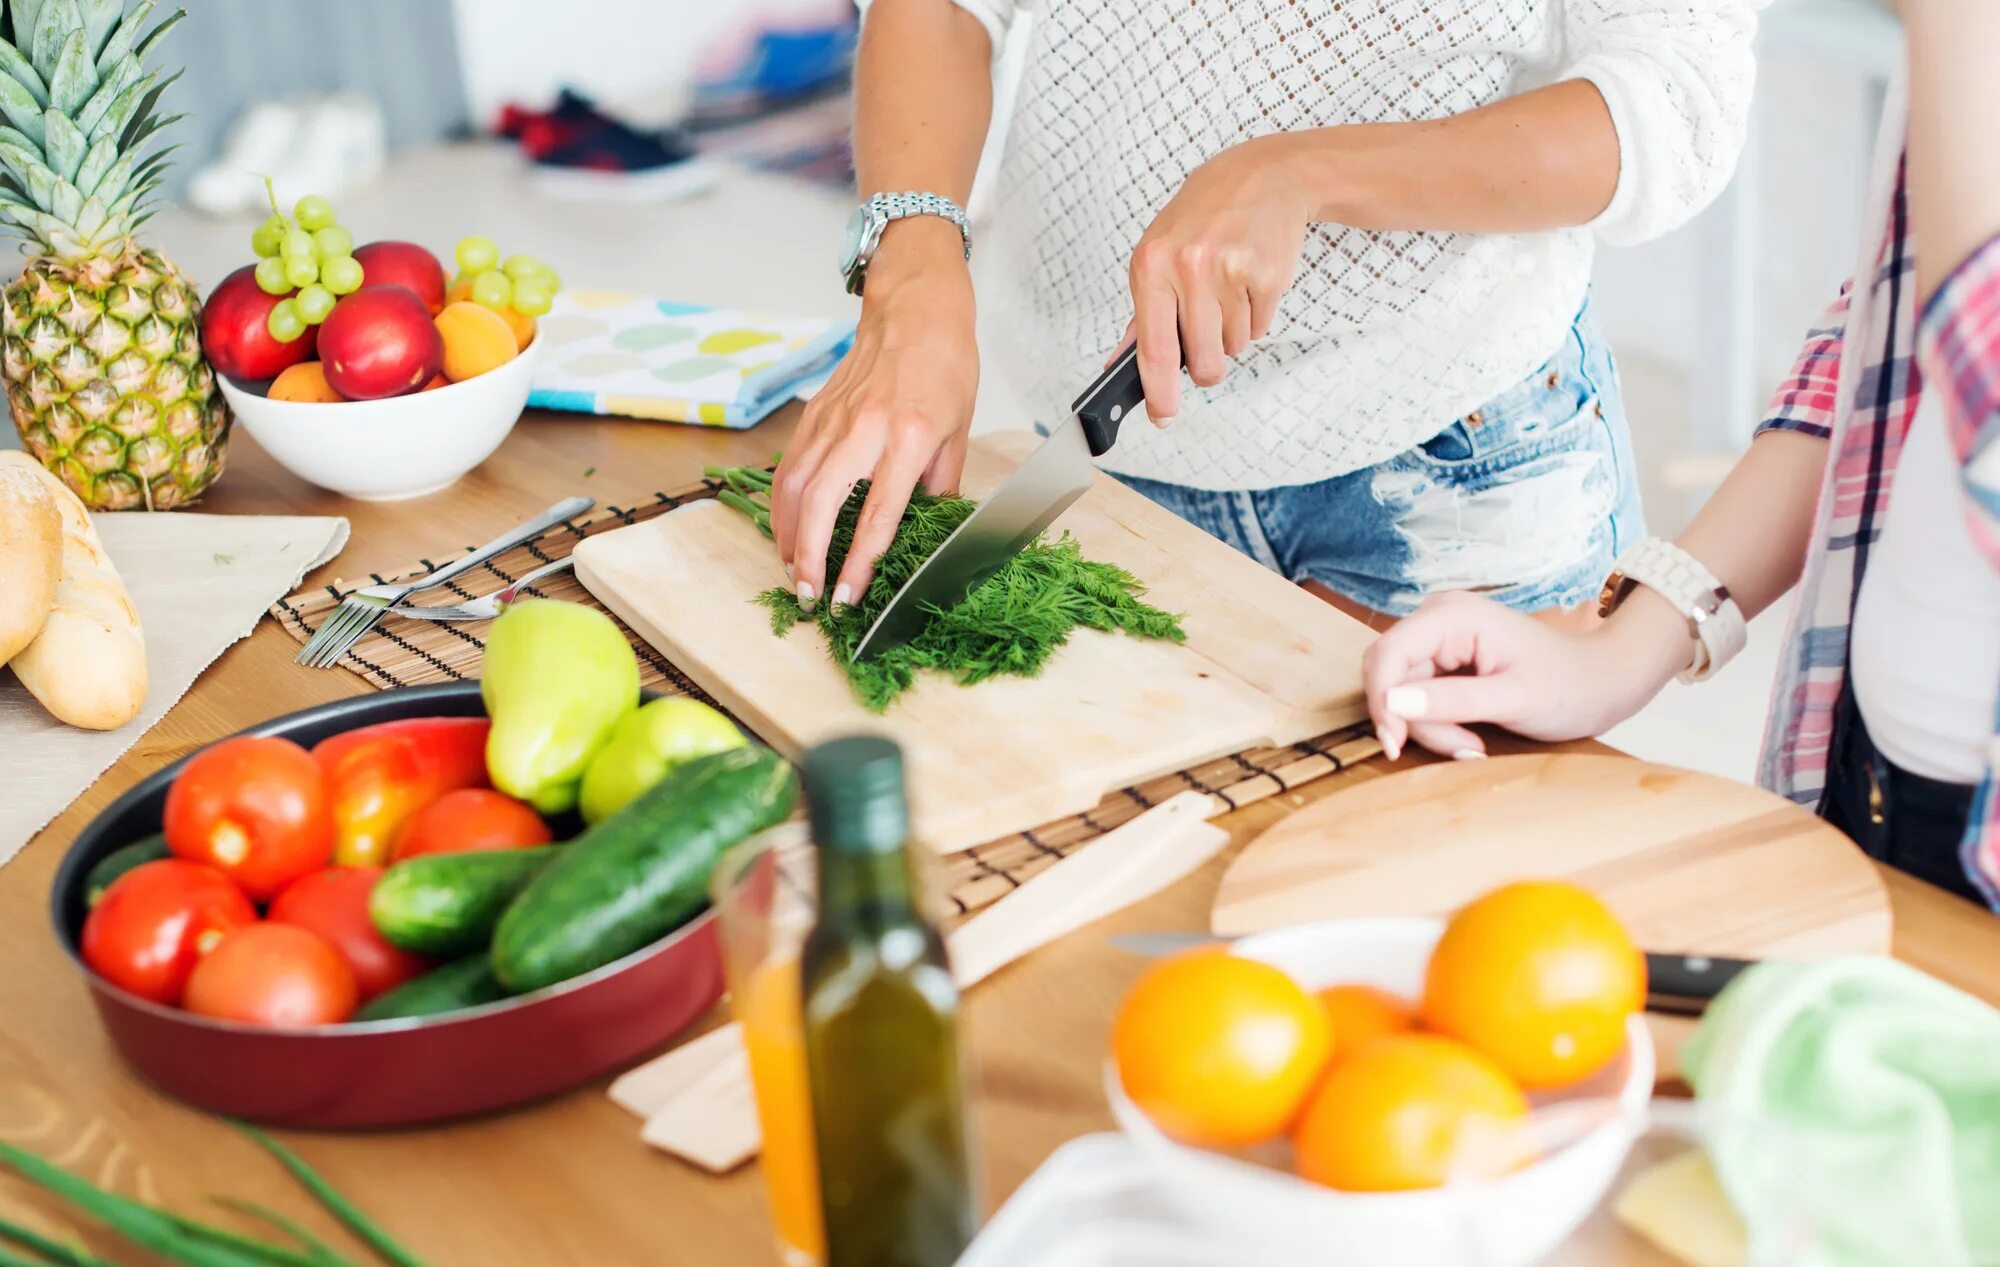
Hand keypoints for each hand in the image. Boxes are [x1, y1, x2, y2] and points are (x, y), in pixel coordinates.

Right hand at [771, 226, 975, 611]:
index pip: (879, 513)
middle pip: (823, 503)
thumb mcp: (958, 431)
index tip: (849, 596)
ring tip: (793, 572)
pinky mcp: (815, 414)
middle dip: (810, 557)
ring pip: (795, 487)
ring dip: (789, 536)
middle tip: (809, 595)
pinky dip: (782, 504)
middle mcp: (864, 428)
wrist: (914, 308)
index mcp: (907, 436)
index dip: (860, 562)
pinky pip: (789, 466)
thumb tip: (929, 533)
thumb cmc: (945, 365)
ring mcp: (833, 419)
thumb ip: (940, 485)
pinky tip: (786, 530)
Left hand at [1127, 134, 1310, 423]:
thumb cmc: (1202, 218)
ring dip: (1232, 333)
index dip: (1159, 392)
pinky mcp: (1267, 275)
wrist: (1262, 175)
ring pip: (1233, 348)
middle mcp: (1188, 268)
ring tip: (1228, 290)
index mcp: (1151, 266)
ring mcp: (1230, 271)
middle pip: (1203, 362)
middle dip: (1207, 366)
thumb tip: (1120, 366)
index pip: (1153, 349)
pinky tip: (1248, 281)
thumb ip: (1141, 317)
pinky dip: (1255, 316)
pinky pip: (1261, 329)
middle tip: (1208, 338)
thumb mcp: (1157, 255)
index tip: (1162, 416)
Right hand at [1362, 591, 1692, 760]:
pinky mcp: (1444, 658)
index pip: (1388, 654)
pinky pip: (1418, 694)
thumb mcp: (1513, 699)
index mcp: (1453, 616)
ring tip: (1473, 744)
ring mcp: (1440, 638)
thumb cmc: (1569, 687)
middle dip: (1413, 719)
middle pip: (1391, 674)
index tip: (1395, 745)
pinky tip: (1469, 735)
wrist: (1602, 682)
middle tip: (1458, 747)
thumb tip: (1393, 701)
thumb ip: (1452, 700)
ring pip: (1402, 689)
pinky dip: (1436, 721)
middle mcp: (1438, 618)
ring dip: (1428, 726)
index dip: (1383, 700)